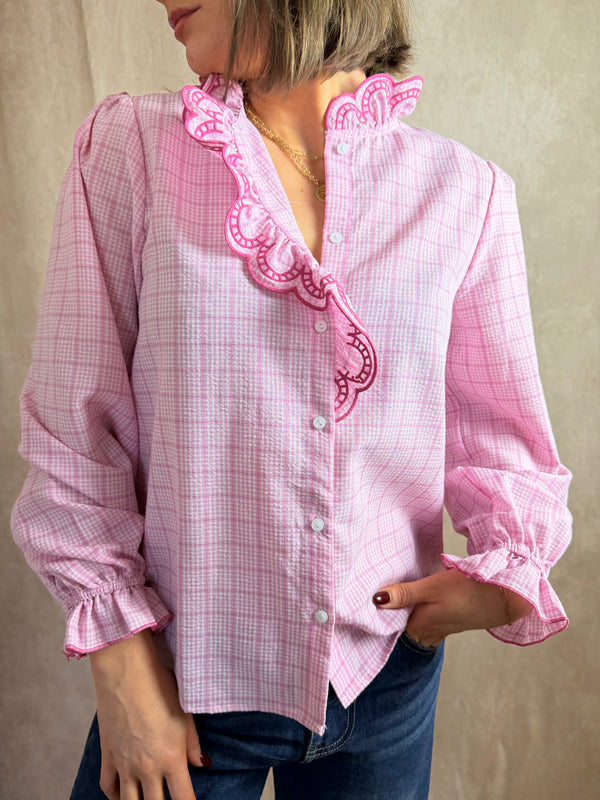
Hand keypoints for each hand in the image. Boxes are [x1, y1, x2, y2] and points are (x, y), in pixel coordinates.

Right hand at [90, 629, 208, 799]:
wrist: (125, 670)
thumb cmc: (159, 685)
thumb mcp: (184, 712)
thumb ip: (192, 743)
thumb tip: (201, 763)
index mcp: (171, 758)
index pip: (183, 799)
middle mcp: (147, 767)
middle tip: (168, 798)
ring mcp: (125, 764)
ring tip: (148, 798)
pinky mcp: (108, 755)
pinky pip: (108, 787)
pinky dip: (116, 795)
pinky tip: (124, 794)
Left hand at [372, 568, 533, 647]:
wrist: (505, 595)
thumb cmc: (468, 590)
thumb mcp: (432, 587)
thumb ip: (404, 594)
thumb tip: (375, 600)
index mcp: (420, 625)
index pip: (389, 621)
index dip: (378, 610)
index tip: (364, 596)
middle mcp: (428, 630)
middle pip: (401, 621)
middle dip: (390, 609)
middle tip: (373, 588)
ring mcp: (441, 626)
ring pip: (415, 616)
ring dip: (406, 605)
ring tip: (392, 589)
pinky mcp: (452, 619)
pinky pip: (428, 614)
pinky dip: (421, 605)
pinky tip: (419, 593)